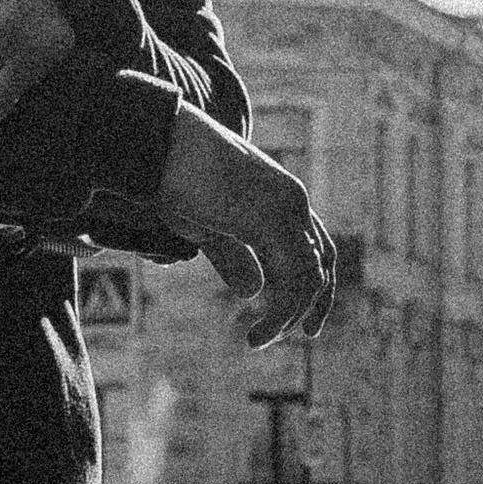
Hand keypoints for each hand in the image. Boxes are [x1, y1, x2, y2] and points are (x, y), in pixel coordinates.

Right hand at [151, 109, 336, 346]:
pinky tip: (255, 333)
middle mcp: (292, 200)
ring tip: (257, 340)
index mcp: (278, 196)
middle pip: (324, 261)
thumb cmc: (173, 178)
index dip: (314, 285)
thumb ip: (233, 257)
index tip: (302, 320)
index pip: (315, 246)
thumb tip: (253, 291)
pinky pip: (294, 281)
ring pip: (310, 278)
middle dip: (317, 302)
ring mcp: (286, 209)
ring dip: (289, 316)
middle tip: (307, 335)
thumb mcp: (206, 226)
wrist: (158, 143)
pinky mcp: (272, 221)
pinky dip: (280, 314)